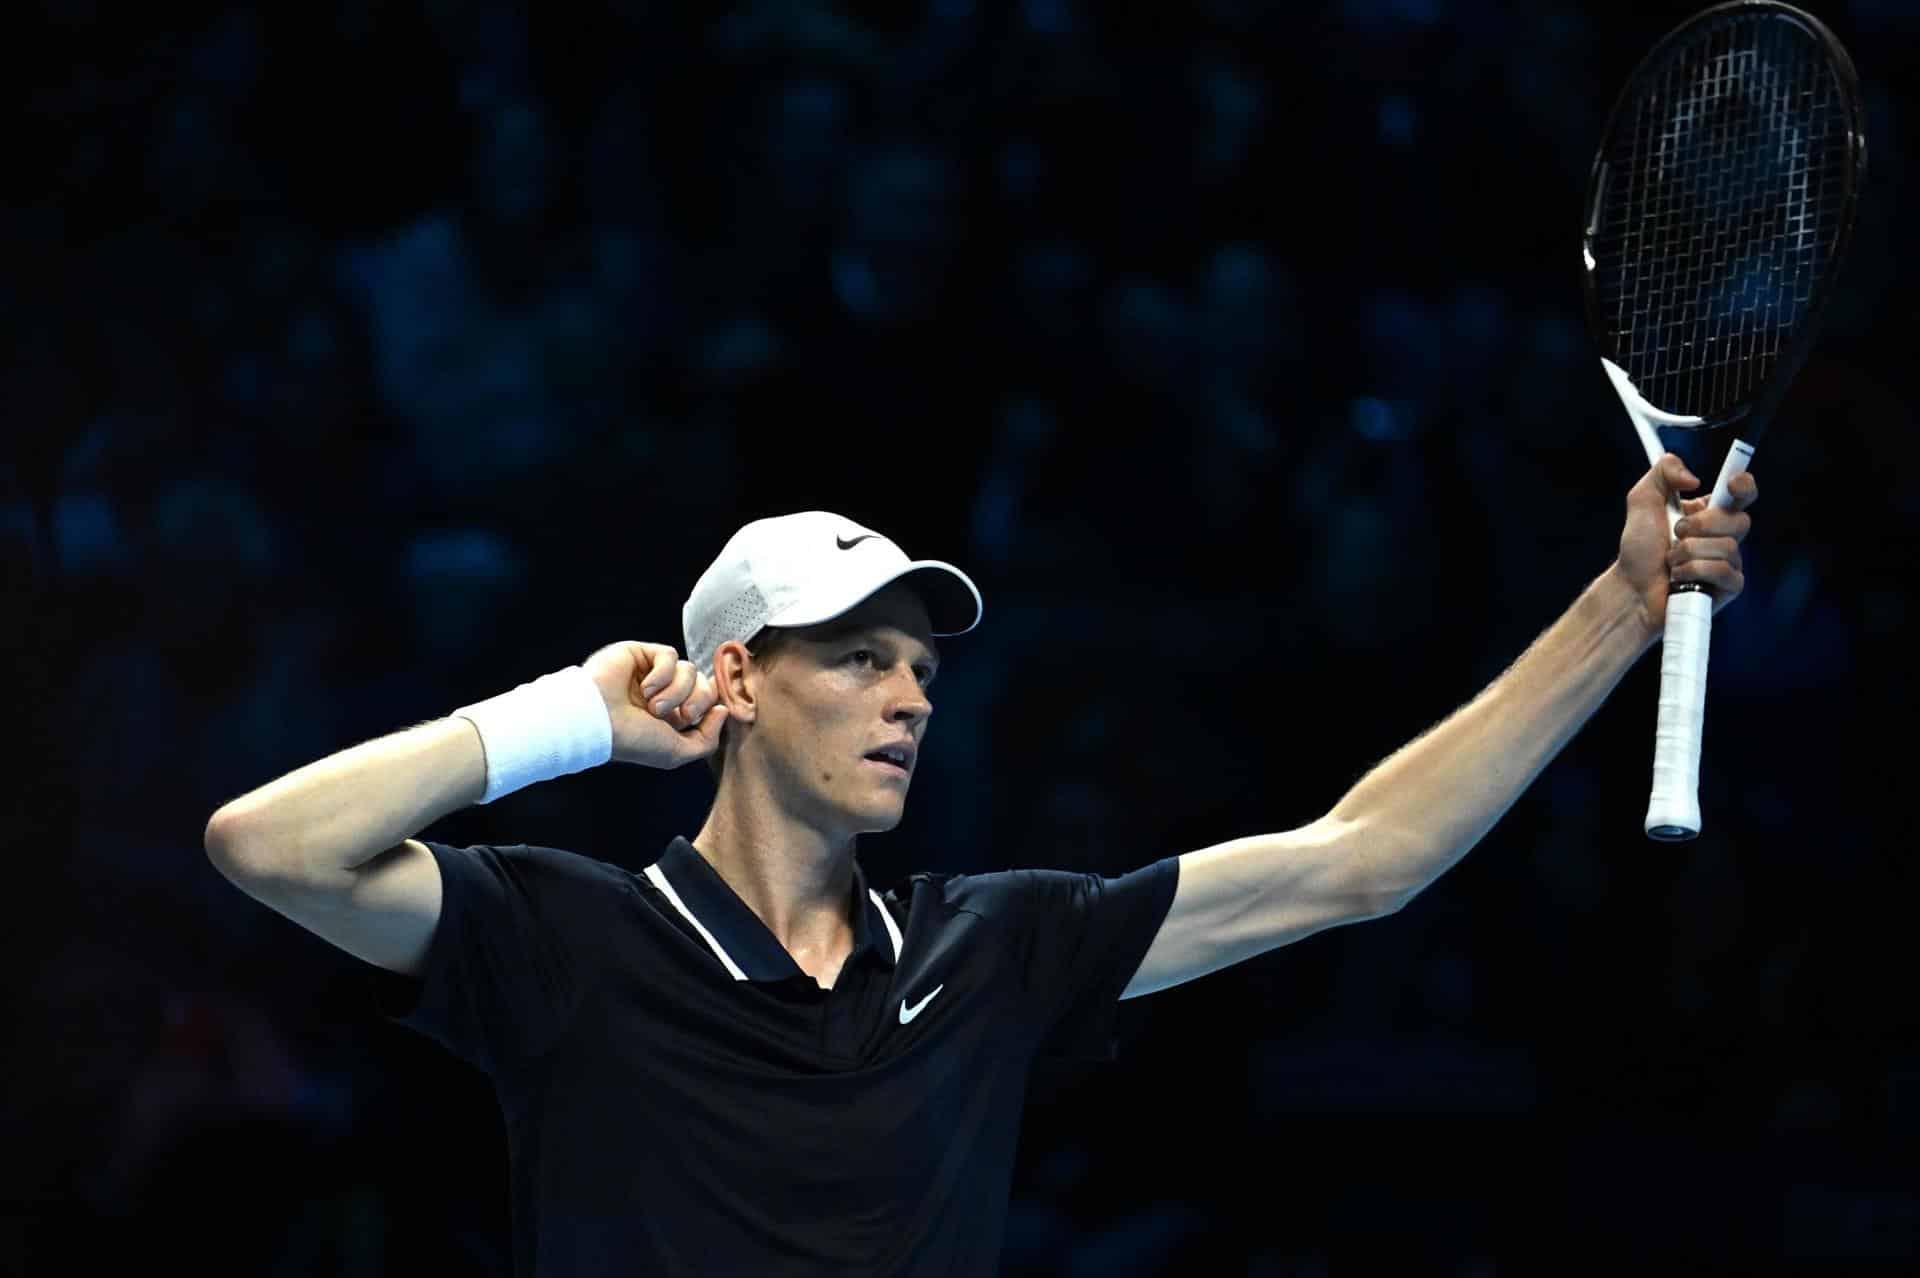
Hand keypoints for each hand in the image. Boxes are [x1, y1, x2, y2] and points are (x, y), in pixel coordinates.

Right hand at [581, 641, 727, 769]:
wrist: (598, 722)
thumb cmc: (633, 740)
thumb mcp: (676, 753)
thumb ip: (707, 740)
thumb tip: (722, 710)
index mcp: (671, 715)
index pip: (707, 700)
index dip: (706, 706)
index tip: (690, 718)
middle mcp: (663, 694)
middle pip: (704, 683)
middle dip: (697, 700)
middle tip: (678, 715)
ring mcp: (651, 673)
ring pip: (689, 669)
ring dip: (676, 691)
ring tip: (652, 706)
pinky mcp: (640, 654)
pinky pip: (669, 654)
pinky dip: (662, 674)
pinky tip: (645, 688)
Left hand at [1610, 452, 1757, 637]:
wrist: (1631, 587)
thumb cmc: (1639, 548)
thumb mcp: (1643, 500)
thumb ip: (1664, 473)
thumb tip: (1694, 478)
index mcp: (1711, 512)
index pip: (1743, 493)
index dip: (1743, 486)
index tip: (1729, 485)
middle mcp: (1725, 535)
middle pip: (1739, 520)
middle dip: (1701, 525)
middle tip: (1676, 533)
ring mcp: (1729, 561)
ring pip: (1728, 547)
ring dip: (1688, 552)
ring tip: (1671, 560)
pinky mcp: (1728, 586)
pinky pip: (1723, 571)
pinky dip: (1693, 571)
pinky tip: (1679, 577)